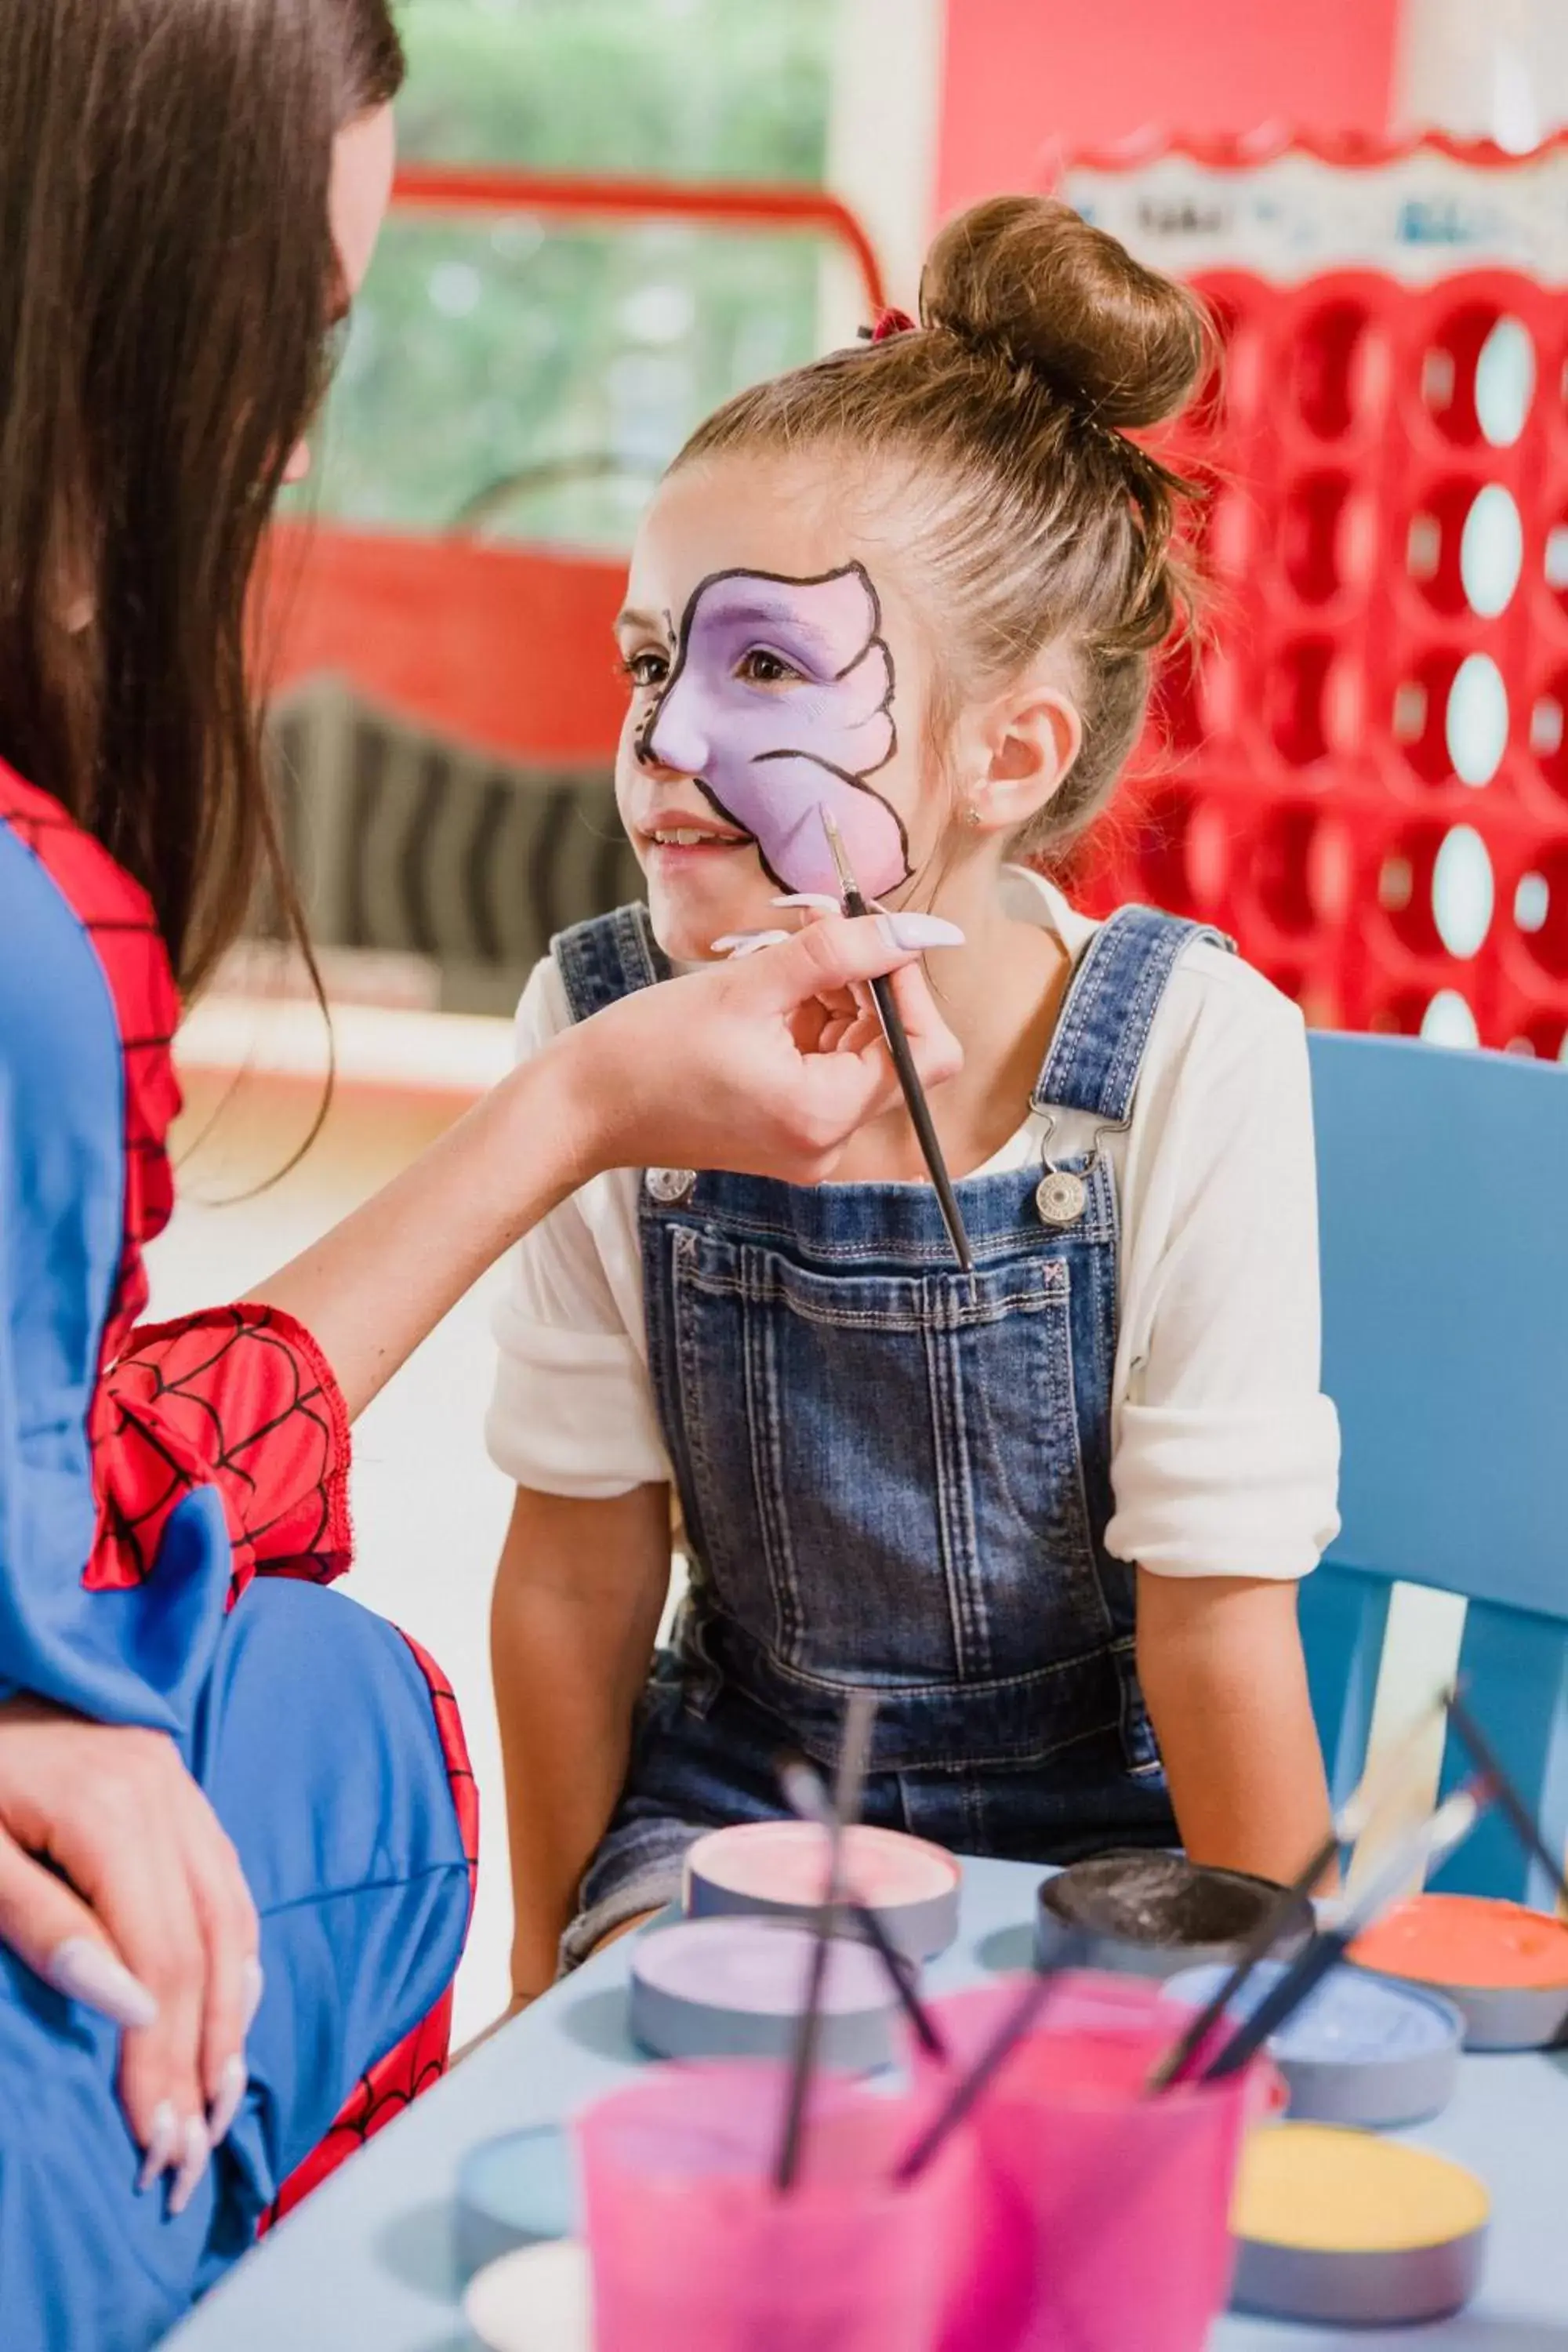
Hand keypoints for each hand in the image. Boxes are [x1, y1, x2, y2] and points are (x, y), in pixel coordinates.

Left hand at [0, 1699, 260, 2208]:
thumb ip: (44, 1926)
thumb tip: (130, 2009)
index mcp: (112, 1810)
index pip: (159, 1958)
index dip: (160, 2055)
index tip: (154, 2139)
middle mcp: (164, 1795)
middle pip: (205, 1946)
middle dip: (202, 2054)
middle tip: (193, 2146)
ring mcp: (179, 1786)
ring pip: (231, 1914)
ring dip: (234, 2012)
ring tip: (221, 2094)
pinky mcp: (177, 1786)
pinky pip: (228, 1880)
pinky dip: (238, 1951)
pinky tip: (234, 2002)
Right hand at [570, 913, 962, 1181]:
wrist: (581, 1108)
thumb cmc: (646, 1051)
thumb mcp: (746, 984)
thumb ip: (837, 951)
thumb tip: (913, 929)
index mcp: (824, 1115)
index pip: (923, 1051)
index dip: (908, 984)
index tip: (873, 933)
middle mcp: (827, 1143)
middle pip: (895, 1051)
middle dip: (867, 984)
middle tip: (819, 930)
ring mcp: (807, 1141)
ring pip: (860, 1053)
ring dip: (835, 996)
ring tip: (777, 960)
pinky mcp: (785, 1130)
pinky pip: (825, 1066)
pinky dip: (810, 1021)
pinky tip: (767, 993)